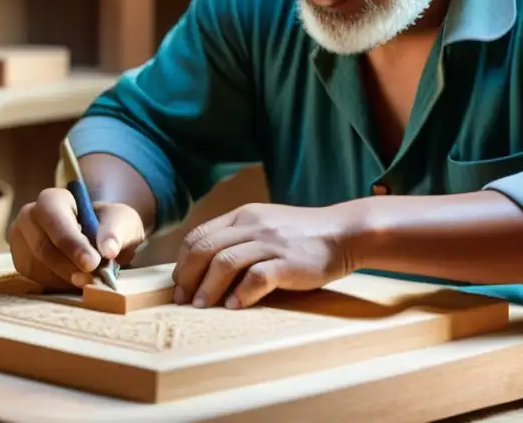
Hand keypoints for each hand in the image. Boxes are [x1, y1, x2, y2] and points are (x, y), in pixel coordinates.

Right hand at [8, 187, 145, 289]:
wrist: (98, 239)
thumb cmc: (107, 224)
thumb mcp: (122, 221)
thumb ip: (117, 231)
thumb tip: (108, 250)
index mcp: (52, 199)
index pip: (54, 217)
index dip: (70, 242)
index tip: (91, 262)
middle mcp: (29, 217)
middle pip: (41, 247)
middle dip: (68, 267)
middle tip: (91, 281)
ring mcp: (21, 241)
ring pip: (37, 267)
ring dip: (64, 279)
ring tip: (88, 281)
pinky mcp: (21, 263)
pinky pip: (35, 280)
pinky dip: (57, 286)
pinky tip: (75, 284)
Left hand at [171, 202, 359, 309]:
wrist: (343, 232)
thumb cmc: (302, 235)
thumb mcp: (265, 225)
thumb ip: (239, 238)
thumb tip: (204, 266)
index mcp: (243, 216)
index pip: (199, 235)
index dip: (183, 262)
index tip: (180, 284)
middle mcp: (252, 225)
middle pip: (204, 248)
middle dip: (188, 277)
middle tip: (183, 300)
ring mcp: (270, 243)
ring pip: (224, 262)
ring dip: (207, 288)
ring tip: (202, 307)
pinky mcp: (288, 262)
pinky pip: (256, 277)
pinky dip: (241, 294)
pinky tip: (235, 306)